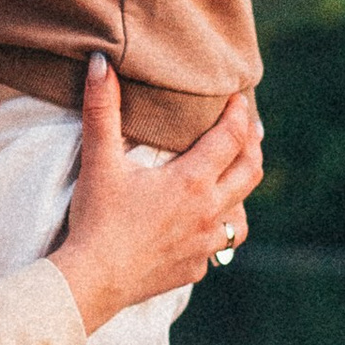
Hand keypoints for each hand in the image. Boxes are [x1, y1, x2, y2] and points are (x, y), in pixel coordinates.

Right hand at [53, 61, 262, 337]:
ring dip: (241, 193)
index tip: (239, 99)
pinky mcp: (194, 269)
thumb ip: (103, 109)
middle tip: (249, 129)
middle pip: (250, 172)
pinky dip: (216, 231)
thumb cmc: (96, 219)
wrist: (93, 280)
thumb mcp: (99, 160)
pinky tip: (204, 228)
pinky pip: (217, 248)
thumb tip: (101, 63)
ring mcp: (205, 245)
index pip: (232, 138)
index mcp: (193, 181)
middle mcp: (209, 212)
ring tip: (234, 179)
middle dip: (252, 146)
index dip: (239, 115)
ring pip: (241, 216)